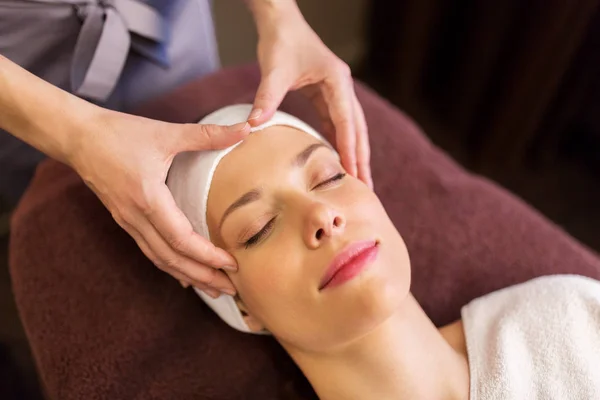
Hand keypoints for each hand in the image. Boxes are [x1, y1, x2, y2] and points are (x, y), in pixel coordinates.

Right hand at [68, 108, 249, 296]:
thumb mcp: (165, 132)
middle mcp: (135, 217)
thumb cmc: (119, 133)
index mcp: (148, 199)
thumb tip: (247, 128)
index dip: (207, 256)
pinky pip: (150, 250)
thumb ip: (207, 134)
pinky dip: (170, 265)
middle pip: (171, 259)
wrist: (77, 136)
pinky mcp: (125, 220)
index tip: (232, 265)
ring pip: (159, 259)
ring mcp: (128, 221)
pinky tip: (185, 274)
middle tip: (231, 289)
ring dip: (188, 275)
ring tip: (214, 287)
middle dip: (203, 276)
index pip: (181, 239)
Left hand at [248, 4, 371, 187]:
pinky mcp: (327, 95)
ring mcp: (337, 91)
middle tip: (367, 187)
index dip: (350, 149)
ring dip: (355, 153)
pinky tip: (340, 161)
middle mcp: (343, 87)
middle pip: (358, 129)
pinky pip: (337, 123)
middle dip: (362, 158)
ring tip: (358, 180)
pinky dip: (340, 142)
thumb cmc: (280, 41)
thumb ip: (266, 98)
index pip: (347, 121)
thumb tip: (253, 125)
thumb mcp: (274, 70)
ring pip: (351, 128)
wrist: (281, 22)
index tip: (354, 173)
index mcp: (337, 80)